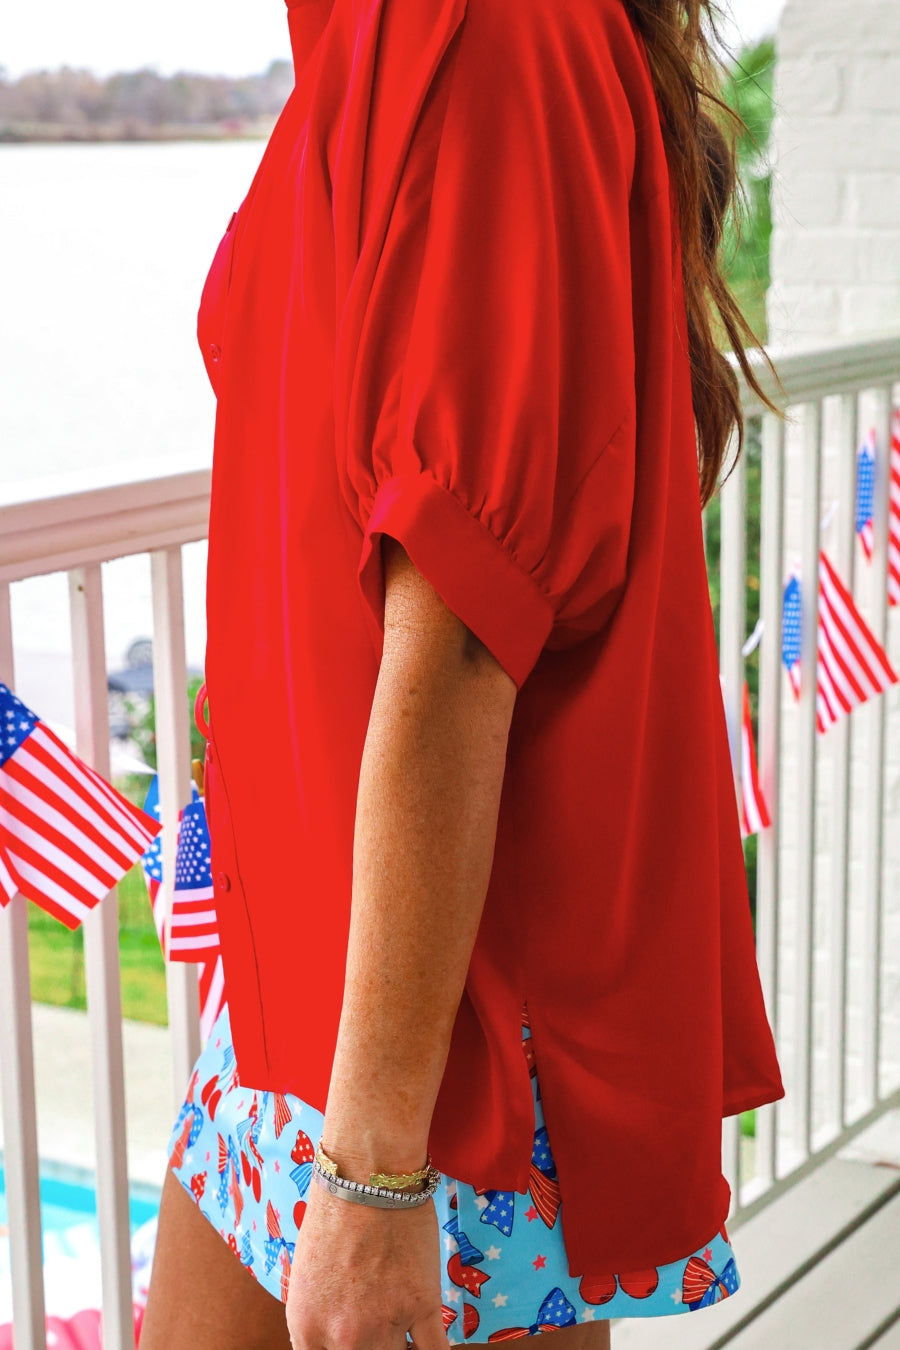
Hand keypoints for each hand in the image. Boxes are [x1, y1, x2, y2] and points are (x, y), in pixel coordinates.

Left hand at [286, 1179, 451, 1349]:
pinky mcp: (423, 1307)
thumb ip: (320, 1318)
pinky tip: (428, 1345)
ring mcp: (385, 1326)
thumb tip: (334, 1339)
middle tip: (376, 1325)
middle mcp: (343, 1337)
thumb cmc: (334, 1212)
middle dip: (369, 1348)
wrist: (368, 1175)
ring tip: (400, 1329)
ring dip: (398, 1348)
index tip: (350, 1344)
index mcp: (307, 1327)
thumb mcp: (307, 1275)